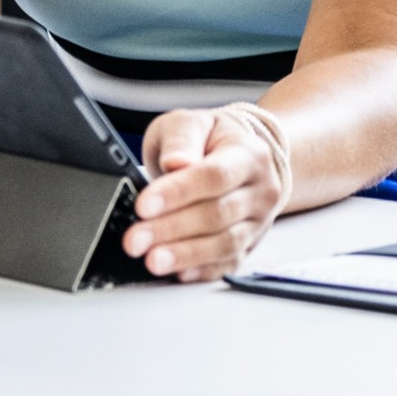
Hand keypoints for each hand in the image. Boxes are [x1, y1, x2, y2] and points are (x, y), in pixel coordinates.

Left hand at [127, 102, 292, 280]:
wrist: (240, 154)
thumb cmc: (211, 140)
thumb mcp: (192, 123)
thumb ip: (182, 140)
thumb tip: (176, 163)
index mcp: (249, 154)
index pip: (215, 176)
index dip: (178, 193)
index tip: (144, 206)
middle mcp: (261, 190)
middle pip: (218, 214)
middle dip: (172, 229)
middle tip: (136, 239)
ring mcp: (258, 221)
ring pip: (225, 244)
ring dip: (185, 255)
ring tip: (152, 260)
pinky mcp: (249, 245)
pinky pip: (227, 264)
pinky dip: (201, 270)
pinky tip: (177, 272)